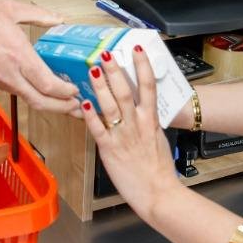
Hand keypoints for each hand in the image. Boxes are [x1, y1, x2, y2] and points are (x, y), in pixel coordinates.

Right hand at [0, 0, 79, 113]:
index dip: (67, 93)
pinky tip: (37, 86)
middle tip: (78, 108)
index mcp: (19, 57)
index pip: (49, 86)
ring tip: (63, 99)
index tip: (78, 90)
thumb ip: (38, 15)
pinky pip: (15, 91)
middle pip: (42, 102)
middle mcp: (10, 75)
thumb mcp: (9, 7)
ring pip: (28, 99)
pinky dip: (31, 93)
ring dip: (48, 102)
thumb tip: (57, 19)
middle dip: (63, 108)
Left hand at [80, 48, 179, 220]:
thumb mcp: (158, 139)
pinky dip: (90, 115)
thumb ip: (148, 123)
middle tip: (106, 53)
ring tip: (93, 69)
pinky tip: (84, 102)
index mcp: (151, 120)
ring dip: (100, 85)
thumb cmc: (159, 170)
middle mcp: (137, 124)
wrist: (158, 192)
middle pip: (125, 91)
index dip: (142, 66)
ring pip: (110, 105)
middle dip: (115, 70)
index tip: (137, 50)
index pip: (148, 86)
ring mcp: (122, 136)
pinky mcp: (109, 149)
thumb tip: (142, 111)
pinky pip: (98, 128)